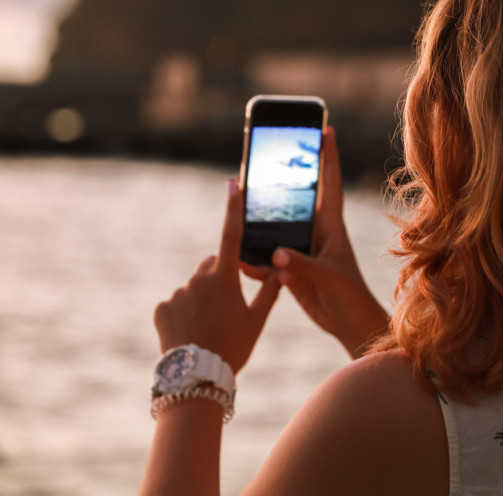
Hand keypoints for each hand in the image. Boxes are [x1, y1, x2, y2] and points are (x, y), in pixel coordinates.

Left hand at [154, 180, 279, 373]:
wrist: (197, 378)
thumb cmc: (234, 347)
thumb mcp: (257, 321)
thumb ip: (269, 292)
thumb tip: (281, 270)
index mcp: (224, 279)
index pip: (231, 235)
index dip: (233, 208)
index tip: (232, 184)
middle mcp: (198, 280)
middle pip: (212, 267)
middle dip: (220, 277)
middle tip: (229, 307)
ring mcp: (177, 294)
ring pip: (194, 288)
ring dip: (201, 300)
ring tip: (209, 329)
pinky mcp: (161, 309)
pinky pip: (176, 305)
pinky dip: (183, 314)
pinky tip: (191, 335)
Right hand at [244, 127, 388, 358]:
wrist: (348, 323)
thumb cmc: (349, 296)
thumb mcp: (329, 278)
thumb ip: (302, 265)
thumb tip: (275, 254)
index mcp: (331, 226)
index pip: (330, 182)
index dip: (329, 155)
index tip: (326, 128)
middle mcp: (315, 232)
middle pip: (297, 197)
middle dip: (285, 176)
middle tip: (268, 153)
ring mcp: (301, 249)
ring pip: (276, 227)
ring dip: (259, 221)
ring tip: (239, 204)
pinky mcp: (290, 269)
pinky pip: (266, 259)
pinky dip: (253, 260)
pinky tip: (241, 261)